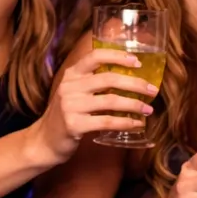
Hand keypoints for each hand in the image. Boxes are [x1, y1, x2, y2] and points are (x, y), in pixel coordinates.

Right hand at [33, 47, 157, 162]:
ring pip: (111, 101)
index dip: (118, 56)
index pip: (95, 56)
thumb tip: (127, 78)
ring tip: (148, 109)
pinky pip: (107, 122)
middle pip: (109, 79)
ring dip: (134, 105)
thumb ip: (91, 83)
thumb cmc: (65, 116)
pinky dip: (125, 123)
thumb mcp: (73, 93)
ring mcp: (71, 106)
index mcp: (71, 75)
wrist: (44, 142)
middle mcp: (69, 87)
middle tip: (152, 90)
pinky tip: (136, 124)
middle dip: (135, 84)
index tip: (138, 61)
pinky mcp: (74, 125)